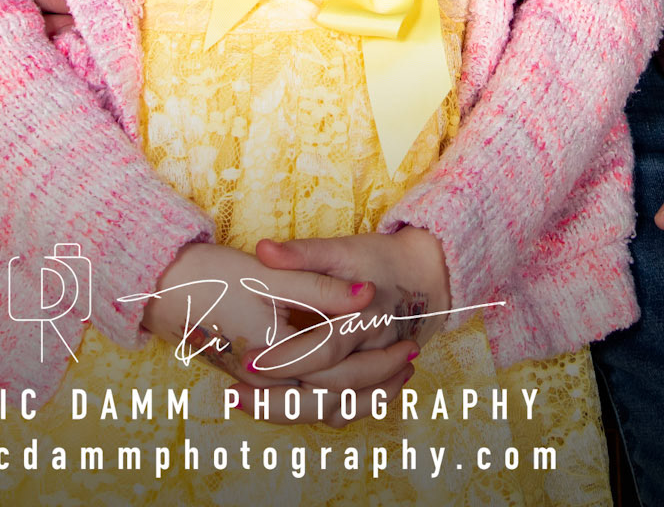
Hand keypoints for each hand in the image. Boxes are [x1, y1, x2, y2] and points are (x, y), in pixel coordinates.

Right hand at [140, 242, 405, 422]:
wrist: (167, 289)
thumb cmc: (215, 276)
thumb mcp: (270, 275)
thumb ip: (318, 287)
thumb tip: (366, 295)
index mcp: (271, 353)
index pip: (334, 362)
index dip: (373, 349)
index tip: (406, 335)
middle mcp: (266, 380)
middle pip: (333, 394)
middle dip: (376, 380)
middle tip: (410, 357)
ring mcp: (260, 386)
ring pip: (319, 408)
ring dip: (361, 396)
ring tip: (395, 379)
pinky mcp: (258, 383)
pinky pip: (303, 406)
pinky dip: (335, 401)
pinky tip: (354, 386)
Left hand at [254, 229, 449, 418]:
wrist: (425, 274)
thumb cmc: (379, 259)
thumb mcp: (342, 249)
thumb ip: (303, 253)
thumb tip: (263, 249)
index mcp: (367, 317)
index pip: (324, 349)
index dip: (285, 358)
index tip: (248, 362)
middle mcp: (378, 350)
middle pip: (329, 389)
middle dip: (281, 397)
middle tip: (237, 394)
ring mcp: (381, 371)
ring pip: (339, 407)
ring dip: (294, 413)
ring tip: (251, 406)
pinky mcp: (379, 381)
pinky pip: (352, 411)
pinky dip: (320, 414)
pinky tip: (288, 409)